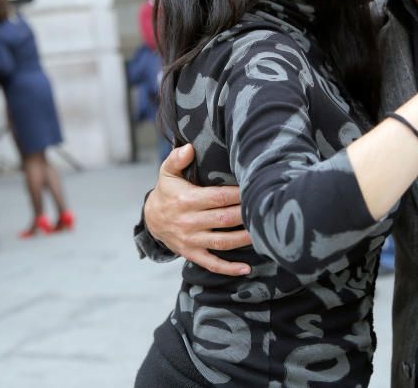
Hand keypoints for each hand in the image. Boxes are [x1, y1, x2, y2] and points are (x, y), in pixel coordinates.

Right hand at [145, 144, 252, 275]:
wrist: (151, 220)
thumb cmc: (167, 192)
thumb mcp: (166, 173)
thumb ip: (176, 158)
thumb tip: (189, 148)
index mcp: (186, 200)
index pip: (217, 197)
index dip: (237, 194)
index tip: (254, 188)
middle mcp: (189, 221)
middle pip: (224, 219)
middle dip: (246, 215)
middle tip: (265, 210)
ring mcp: (191, 240)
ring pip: (222, 241)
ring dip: (244, 239)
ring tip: (263, 234)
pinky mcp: (193, 253)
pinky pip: (212, 264)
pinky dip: (229, 268)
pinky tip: (246, 269)